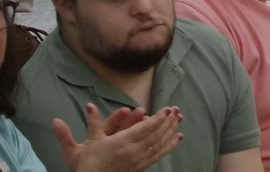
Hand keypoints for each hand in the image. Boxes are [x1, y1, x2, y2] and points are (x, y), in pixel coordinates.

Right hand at [52, 104, 181, 171]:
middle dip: (168, 121)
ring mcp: (140, 159)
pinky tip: (178, 137)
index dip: (158, 118)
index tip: (168, 109)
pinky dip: (170, 145)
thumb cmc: (91, 161)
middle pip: (156, 134)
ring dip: (171, 130)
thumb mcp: (92, 140)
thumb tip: (89, 105)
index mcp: (123, 142)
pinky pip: (159, 154)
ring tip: (179, 119)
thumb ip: (93, 121)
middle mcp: (134, 151)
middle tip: (176, 109)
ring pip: (159, 143)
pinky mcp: (142, 166)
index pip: (145, 128)